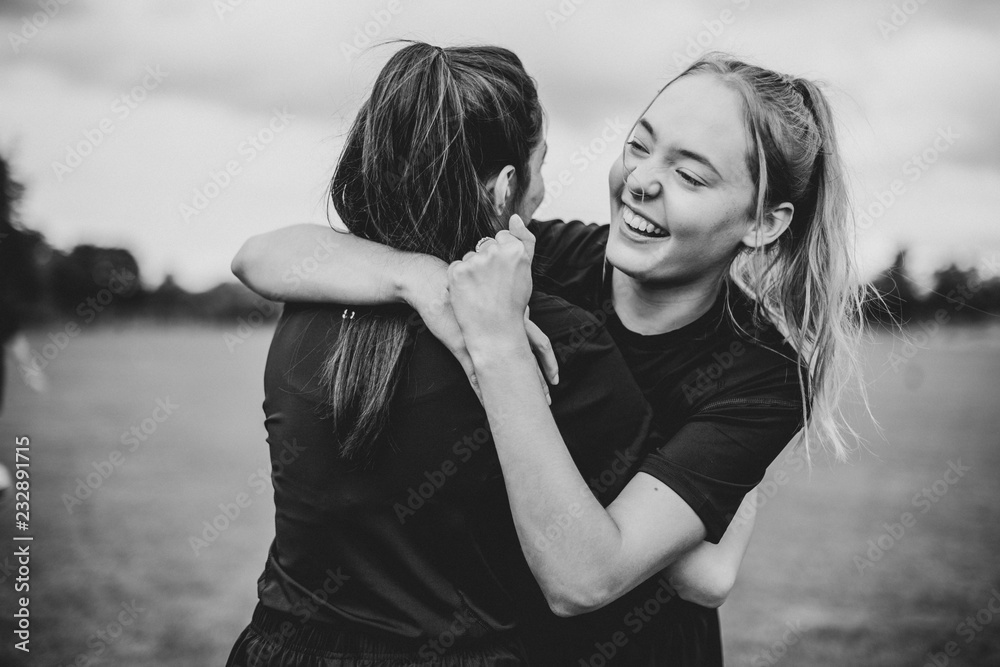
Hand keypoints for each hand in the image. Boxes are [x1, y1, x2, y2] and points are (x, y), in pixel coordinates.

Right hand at [405, 237, 555, 401]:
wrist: (433, 283)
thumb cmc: (465, 288)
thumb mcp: (492, 295)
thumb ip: (509, 306)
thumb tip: (527, 312)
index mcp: (511, 318)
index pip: (540, 343)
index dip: (549, 362)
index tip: (555, 378)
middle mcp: (501, 330)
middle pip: (527, 361)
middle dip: (539, 383)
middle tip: (548, 399)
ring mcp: (481, 341)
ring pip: (502, 371)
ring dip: (513, 391)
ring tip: (522, 407)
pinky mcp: (462, 348)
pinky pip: (475, 375)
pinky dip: (484, 391)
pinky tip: (489, 403)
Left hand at [447, 214, 534, 352]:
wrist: (496, 332)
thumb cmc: (512, 303)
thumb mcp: (526, 271)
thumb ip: (524, 240)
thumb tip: (515, 217)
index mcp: (515, 250)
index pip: (502, 238)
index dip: (503, 258)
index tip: (504, 276)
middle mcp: (495, 252)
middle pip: (485, 245)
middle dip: (487, 262)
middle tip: (493, 287)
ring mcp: (475, 261)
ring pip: (470, 257)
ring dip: (472, 271)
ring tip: (481, 293)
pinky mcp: (457, 271)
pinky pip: (457, 267)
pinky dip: (460, 280)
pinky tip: (469, 294)